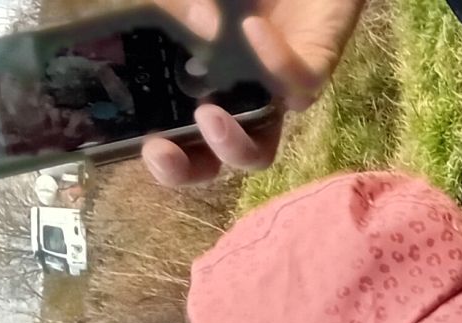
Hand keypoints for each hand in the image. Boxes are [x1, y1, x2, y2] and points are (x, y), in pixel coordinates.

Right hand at [137, 0, 367, 186]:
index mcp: (207, 84)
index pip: (184, 141)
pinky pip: (301, 82)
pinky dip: (276, 61)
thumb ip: (168, 8)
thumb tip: (166, 25)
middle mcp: (243, 99)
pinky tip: (252, 29)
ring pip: (263, 148)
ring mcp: (278, 90)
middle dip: (190, 168)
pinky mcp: (316, 64)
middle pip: (216, 159)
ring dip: (234, 145)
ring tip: (208, 114)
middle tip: (163, 152)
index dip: (167, 158)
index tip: (146, 147)